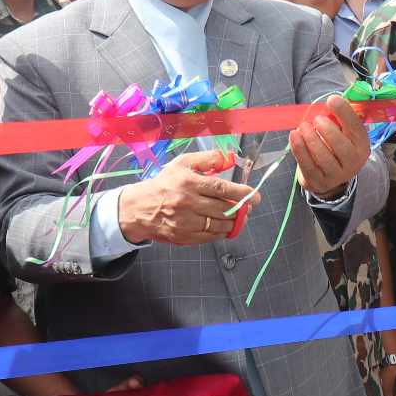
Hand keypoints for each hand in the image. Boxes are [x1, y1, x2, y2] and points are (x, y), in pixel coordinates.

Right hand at [118, 148, 258, 245]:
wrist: (140, 208)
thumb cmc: (164, 184)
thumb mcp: (182, 164)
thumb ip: (206, 159)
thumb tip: (228, 158)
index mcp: (188, 183)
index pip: (221, 189)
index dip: (241, 193)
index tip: (254, 195)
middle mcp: (187, 203)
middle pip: (223, 209)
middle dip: (241, 209)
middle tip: (249, 206)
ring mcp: (185, 222)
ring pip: (219, 225)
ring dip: (234, 222)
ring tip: (239, 216)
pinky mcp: (184, 237)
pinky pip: (210, 237)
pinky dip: (221, 232)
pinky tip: (225, 226)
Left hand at [289, 94, 371, 196]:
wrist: (330, 175)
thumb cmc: (335, 145)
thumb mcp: (343, 131)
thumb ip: (339, 118)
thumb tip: (331, 101)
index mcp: (361, 145)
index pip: (355, 127)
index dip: (344, 113)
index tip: (331, 100)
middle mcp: (353, 162)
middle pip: (340, 146)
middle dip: (326, 129)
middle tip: (316, 119)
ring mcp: (336, 175)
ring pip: (322, 157)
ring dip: (310, 138)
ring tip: (303, 126)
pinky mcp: (318, 182)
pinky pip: (307, 165)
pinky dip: (299, 149)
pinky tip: (294, 136)